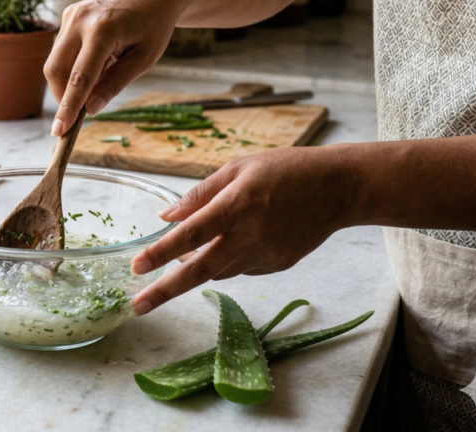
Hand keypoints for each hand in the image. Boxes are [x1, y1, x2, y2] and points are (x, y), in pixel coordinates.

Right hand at [44, 0, 180, 135]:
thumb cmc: (154, 26)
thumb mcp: (144, 60)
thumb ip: (115, 84)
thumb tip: (90, 110)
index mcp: (102, 30)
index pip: (79, 77)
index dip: (68, 107)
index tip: (59, 131)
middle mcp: (80, 19)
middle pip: (56, 70)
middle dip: (63, 96)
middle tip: (80, 113)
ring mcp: (71, 14)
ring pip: (54, 61)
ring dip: (68, 81)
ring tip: (100, 77)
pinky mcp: (69, 14)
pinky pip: (61, 49)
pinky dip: (72, 65)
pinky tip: (97, 62)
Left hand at [130, 146, 359, 314]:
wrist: (339, 189)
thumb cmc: (286, 170)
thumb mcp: (238, 168)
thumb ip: (200, 194)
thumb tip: (166, 217)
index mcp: (237, 205)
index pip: (190, 234)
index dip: (161, 252)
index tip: (136, 266)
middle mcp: (250, 235)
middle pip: (200, 270)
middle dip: (166, 290)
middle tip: (138, 305)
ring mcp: (265, 254)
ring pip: (218, 271)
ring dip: (195, 269)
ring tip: (180, 258)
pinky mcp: (277, 265)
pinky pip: (240, 269)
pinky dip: (225, 261)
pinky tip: (229, 243)